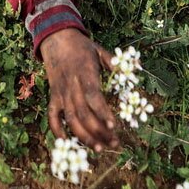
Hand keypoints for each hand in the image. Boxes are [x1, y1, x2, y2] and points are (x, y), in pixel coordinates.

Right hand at [39, 29, 118, 151]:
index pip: (93, 96)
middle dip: (99, 131)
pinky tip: (68, 143)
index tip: (114, 126)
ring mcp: (61, 93)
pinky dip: (57, 131)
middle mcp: (71, 85)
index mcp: (85, 73)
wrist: (57, 39)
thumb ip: (115, 62)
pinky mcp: (53, 97)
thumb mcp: (100, 50)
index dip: (103, 112)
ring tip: (99, 149)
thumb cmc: (82, 47)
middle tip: (114, 143)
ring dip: (83, 136)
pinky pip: (52, 117)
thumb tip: (135, 68)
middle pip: (83, 113)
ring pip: (70, 119)